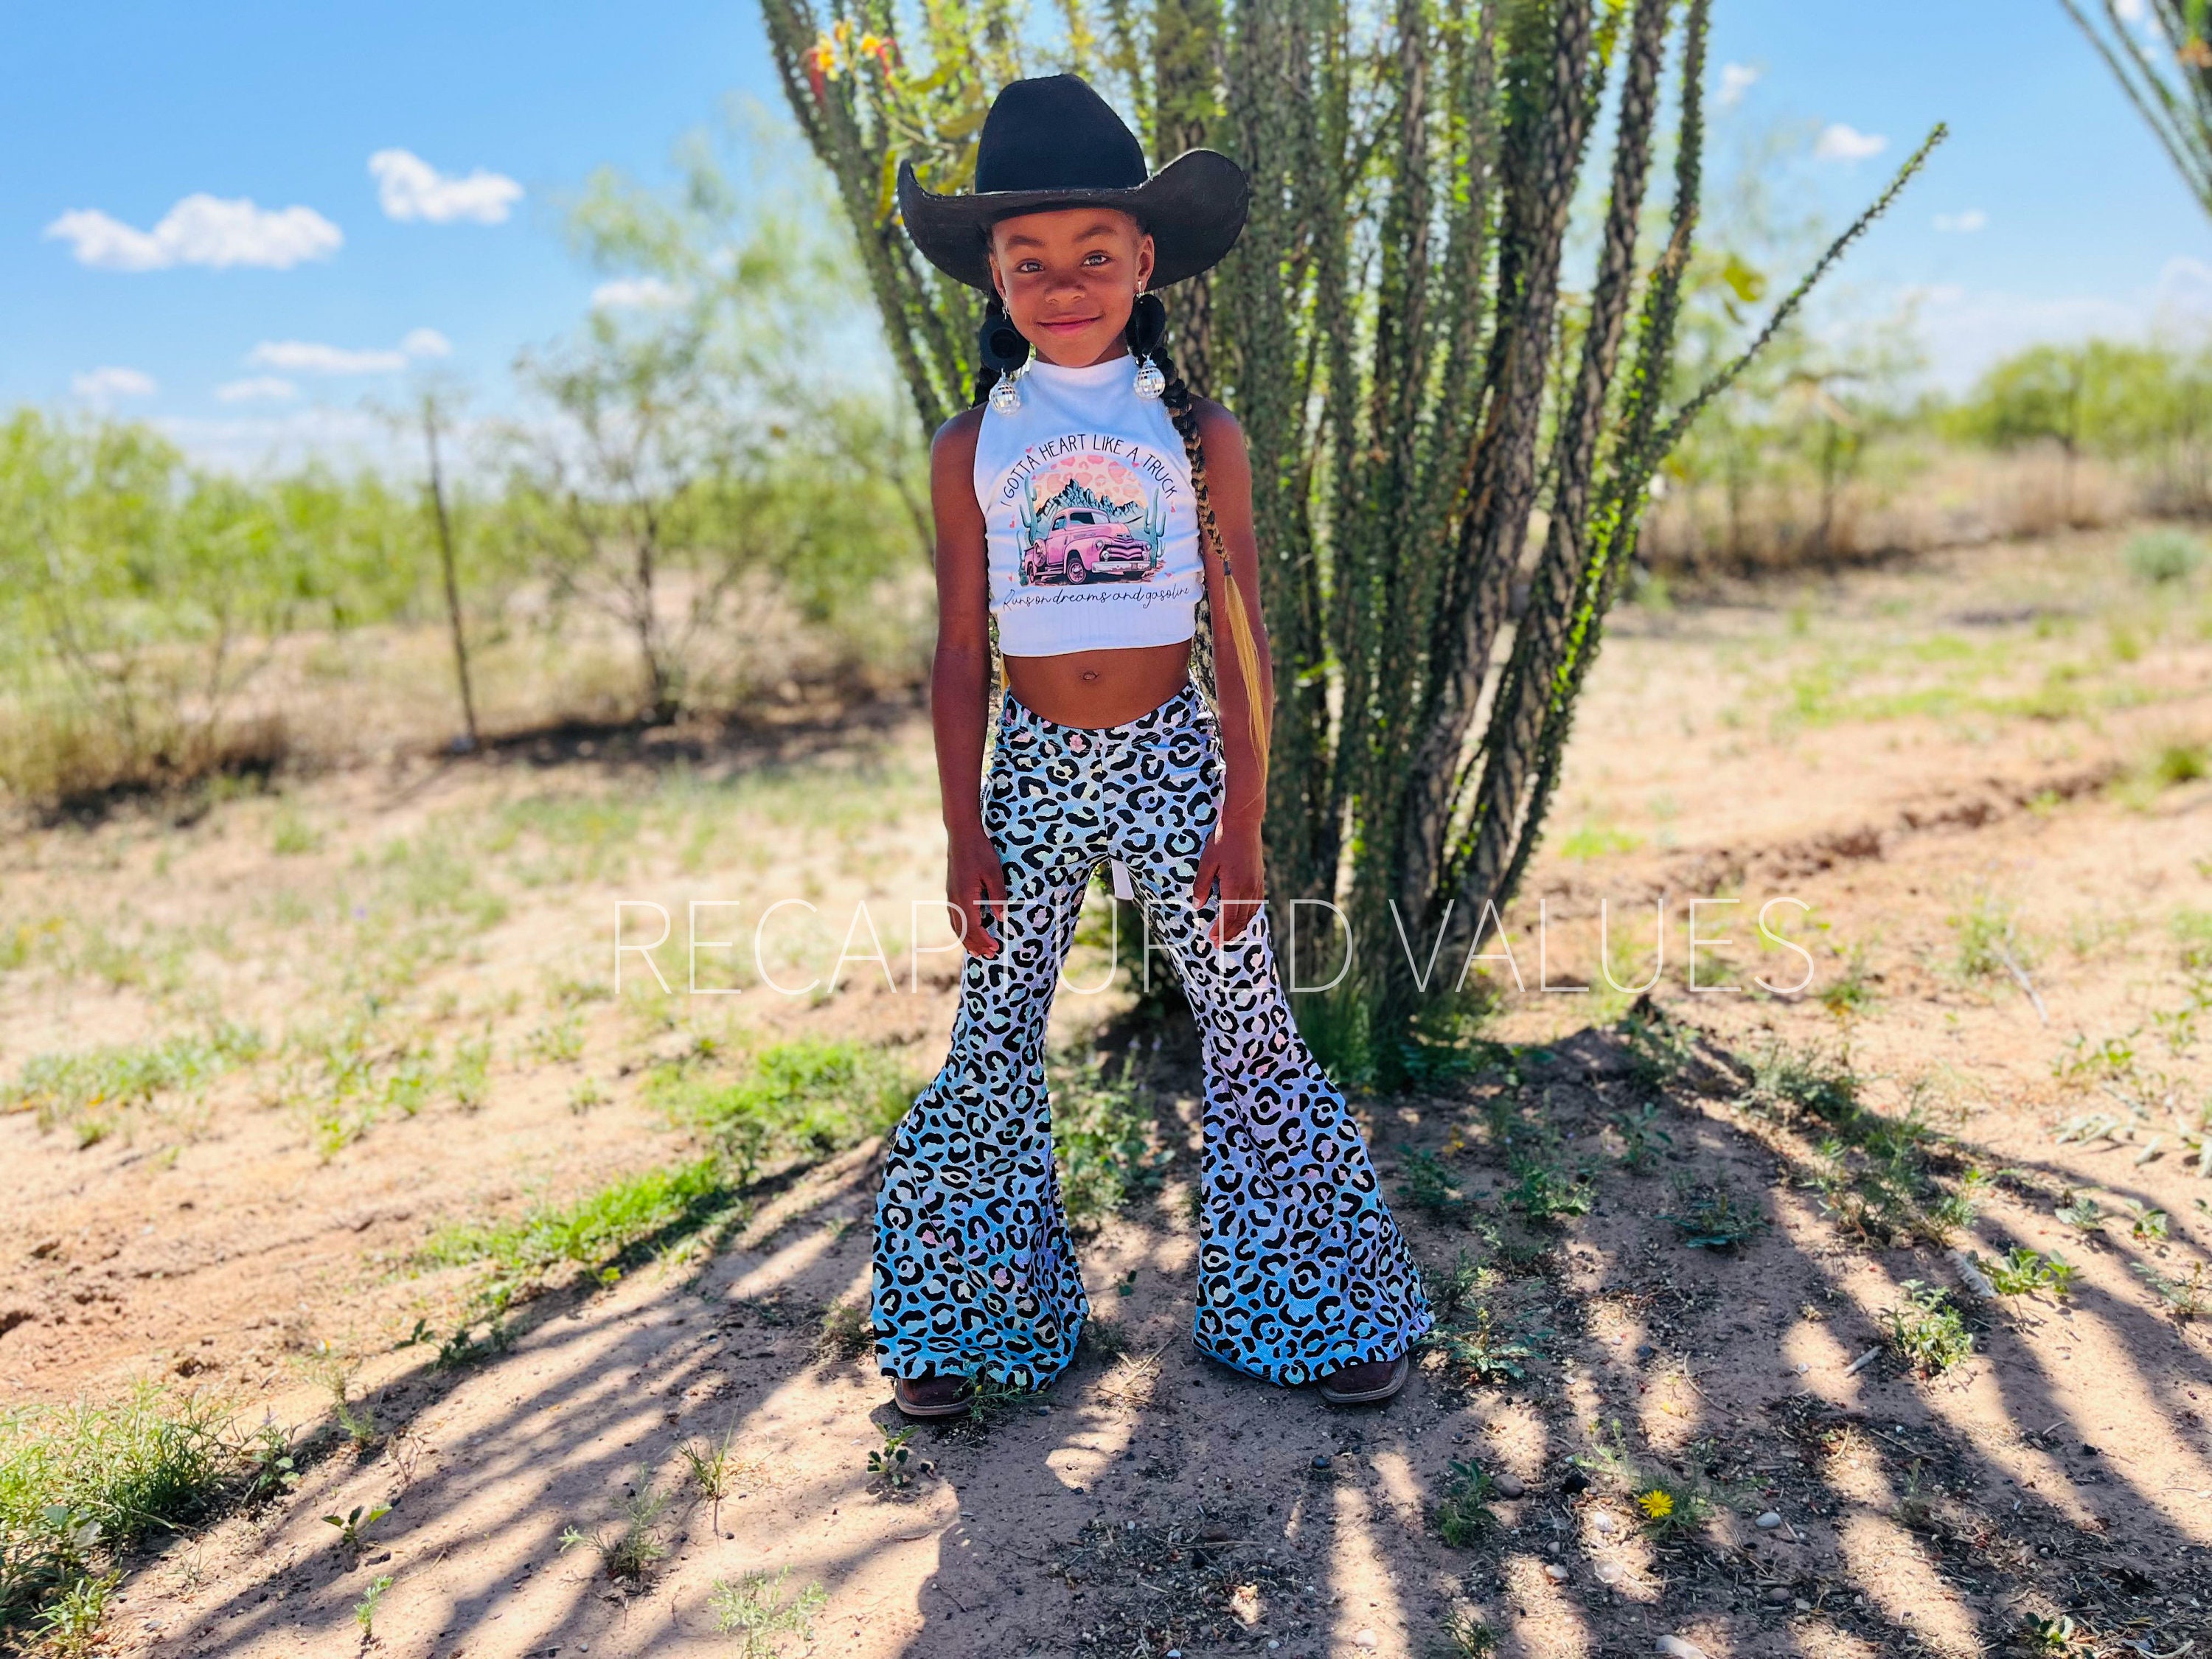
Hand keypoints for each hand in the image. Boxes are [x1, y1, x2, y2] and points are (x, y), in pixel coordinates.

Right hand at [946, 824, 1006, 958]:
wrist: (962, 834)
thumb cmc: (981, 851)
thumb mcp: (995, 873)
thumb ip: (998, 896)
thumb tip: (1001, 919)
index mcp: (965, 897)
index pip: (974, 927)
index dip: (984, 940)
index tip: (996, 949)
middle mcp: (955, 899)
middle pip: (963, 930)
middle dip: (976, 945)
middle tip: (989, 955)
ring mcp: (951, 895)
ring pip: (956, 925)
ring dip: (966, 939)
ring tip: (976, 951)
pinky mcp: (951, 890)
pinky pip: (954, 916)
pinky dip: (960, 928)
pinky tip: (967, 930)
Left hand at [1192, 820, 1264, 946]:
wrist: (1244, 823)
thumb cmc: (1222, 840)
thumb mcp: (1206, 861)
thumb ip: (1202, 885)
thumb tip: (1196, 906)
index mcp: (1234, 885)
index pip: (1229, 915)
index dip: (1221, 930)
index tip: (1212, 939)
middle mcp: (1248, 887)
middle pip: (1241, 918)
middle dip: (1230, 933)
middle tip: (1219, 944)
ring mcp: (1256, 883)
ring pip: (1250, 912)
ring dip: (1240, 926)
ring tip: (1230, 935)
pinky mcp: (1259, 878)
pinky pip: (1256, 903)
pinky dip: (1249, 915)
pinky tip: (1243, 917)